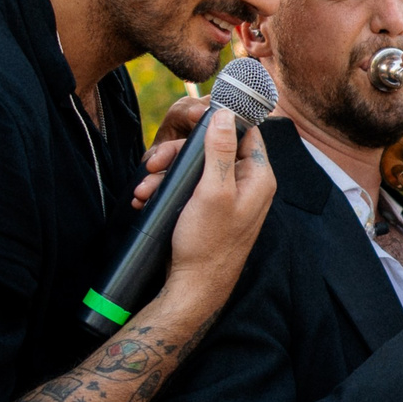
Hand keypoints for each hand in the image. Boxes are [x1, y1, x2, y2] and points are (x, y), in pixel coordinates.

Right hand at [157, 109, 275, 321]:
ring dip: (167, 174)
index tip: (189, 124)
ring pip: (196, 168)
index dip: (219, 124)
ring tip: (144, 189)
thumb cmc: (207, 243)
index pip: (247, 133)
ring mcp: (228, 197)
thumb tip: (226, 114)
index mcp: (258, 177)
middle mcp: (247, 185)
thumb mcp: (213, 192)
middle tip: (153, 164)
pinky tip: (146, 198)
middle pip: (214, 149)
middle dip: (179, 155)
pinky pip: (190, 187)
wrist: (194, 286)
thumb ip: (220, 151)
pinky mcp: (210, 209)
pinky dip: (168, 189)